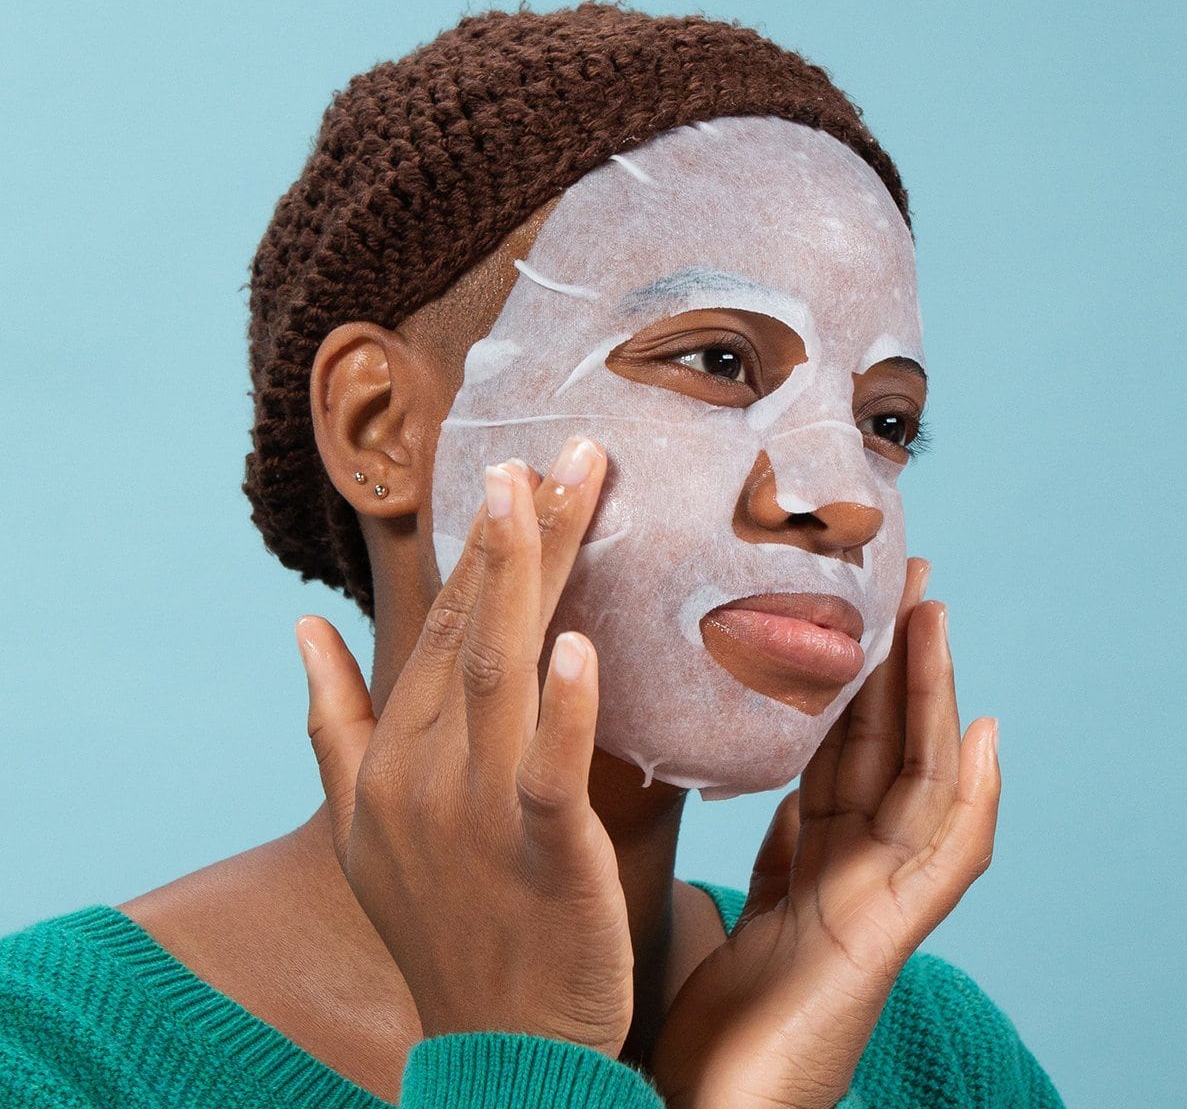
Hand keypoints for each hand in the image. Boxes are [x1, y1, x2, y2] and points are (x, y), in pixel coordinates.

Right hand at [296, 437, 634, 1057]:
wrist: (492, 1046)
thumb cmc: (437, 920)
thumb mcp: (360, 821)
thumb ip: (331, 717)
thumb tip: (299, 627)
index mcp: (398, 752)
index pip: (441, 625)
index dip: (482, 548)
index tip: (518, 473)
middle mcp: (428, 770)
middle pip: (476, 628)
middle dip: (515, 534)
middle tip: (558, 449)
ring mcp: (478, 814)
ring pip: (502, 673)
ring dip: (523, 579)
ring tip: (546, 493)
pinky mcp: (540, 858)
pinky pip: (551, 774)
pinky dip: (564, 710)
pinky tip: (580, 646)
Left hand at [649, 559, 1000, 1108]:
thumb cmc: (710, 1025)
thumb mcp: (731, 908)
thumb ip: (761, 848)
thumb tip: (745, 776)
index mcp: (814, 860)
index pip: (838, 746)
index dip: (848, 675)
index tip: (845, 602)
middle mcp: (854, 872)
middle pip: (885, 747)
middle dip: (896, 661)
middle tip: (899, 574)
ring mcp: (877, 906)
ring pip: (920, 780)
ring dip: (934, 697)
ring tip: (935, 614)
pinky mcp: (883, 944)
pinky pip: (945, 862)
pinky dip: (972, 799)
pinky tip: (982, 734)